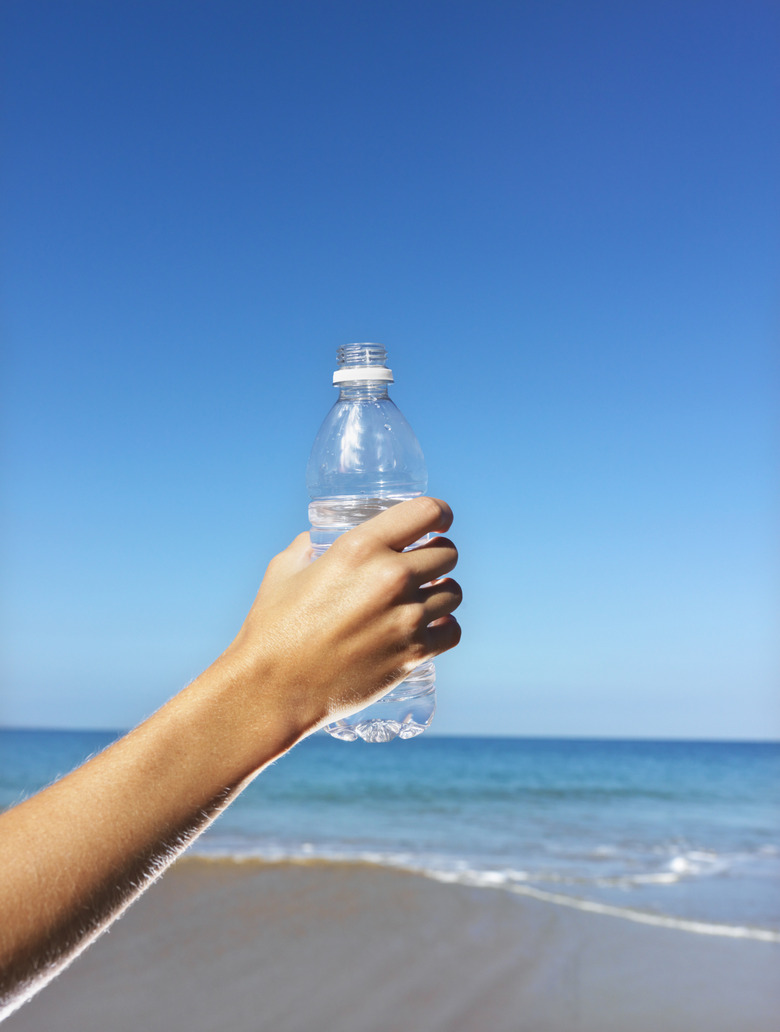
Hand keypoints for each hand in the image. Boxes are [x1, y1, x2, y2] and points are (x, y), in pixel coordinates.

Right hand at [226, 496, 461, 739]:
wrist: (274, 689)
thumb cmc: (273, 628)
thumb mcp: (283, 571)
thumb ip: (304, 547)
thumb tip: (311, 539)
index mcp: (360, 547)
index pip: (427, 512)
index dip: (440, 514)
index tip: (439, 521)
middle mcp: (390, 577)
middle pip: (448, 553)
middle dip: (437, 556)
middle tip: (424, 566)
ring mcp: (406, 617)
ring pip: (454, 592)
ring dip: (441, 592)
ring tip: (424, 598)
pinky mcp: (414, 654)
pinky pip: (452, 630)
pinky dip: (444, 628)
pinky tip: (430, 628)